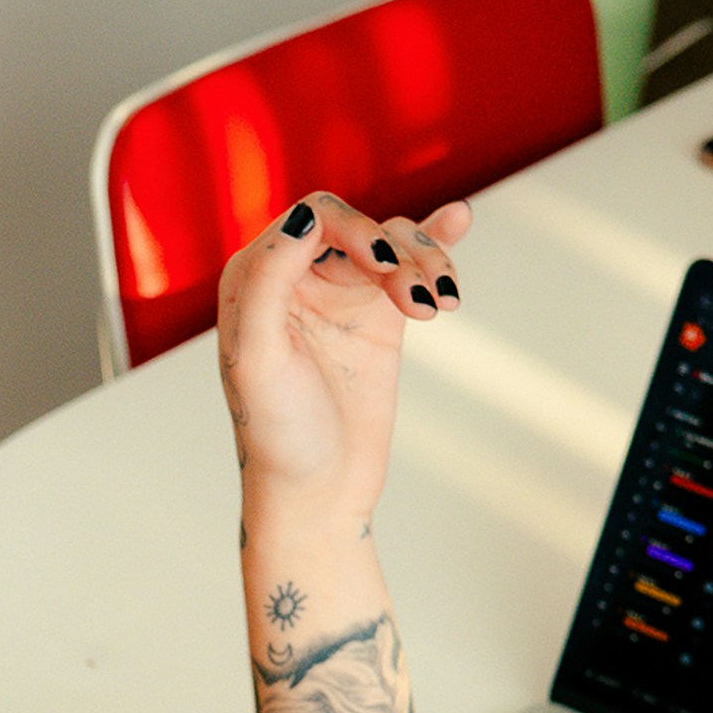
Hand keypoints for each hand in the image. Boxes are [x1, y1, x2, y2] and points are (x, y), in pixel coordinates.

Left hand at [217, 192, 470, 517]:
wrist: (319, 495)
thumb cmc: (278, 436)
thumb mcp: (259, 360)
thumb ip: (268, 281)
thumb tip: (305, 217)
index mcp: (253, 280)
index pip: (313, 219)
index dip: (355, 229)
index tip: (386, 268)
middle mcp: (294, 278)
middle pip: (359, 226)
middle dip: (396, 253)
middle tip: (415, 306)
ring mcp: (340, 295)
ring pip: (392, 243)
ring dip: (425, 262)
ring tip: (440, 308)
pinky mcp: (377, 317)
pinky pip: (409, 266)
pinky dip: (437, 247)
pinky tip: (459, 221)